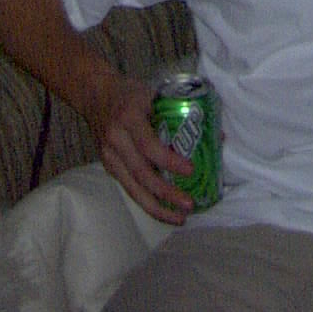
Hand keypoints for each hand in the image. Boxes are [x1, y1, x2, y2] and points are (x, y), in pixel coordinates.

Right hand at [90, 73, 194, 222]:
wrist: (94, 94)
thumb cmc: (130, 93)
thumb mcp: (153, 93)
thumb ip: (181, 113)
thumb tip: (217, 137)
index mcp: (129, 117)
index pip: (149, 144)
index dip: (169, 160)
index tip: (191, 170)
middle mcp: (116, 139)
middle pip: (141, 173)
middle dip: (167, 193)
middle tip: (190, 204)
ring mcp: (109, 156)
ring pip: (133, 188)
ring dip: (157, 207)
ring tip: (180, 218)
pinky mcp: (108, 167)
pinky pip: (129, 188)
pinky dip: (147, 202)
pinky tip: (163, 210)